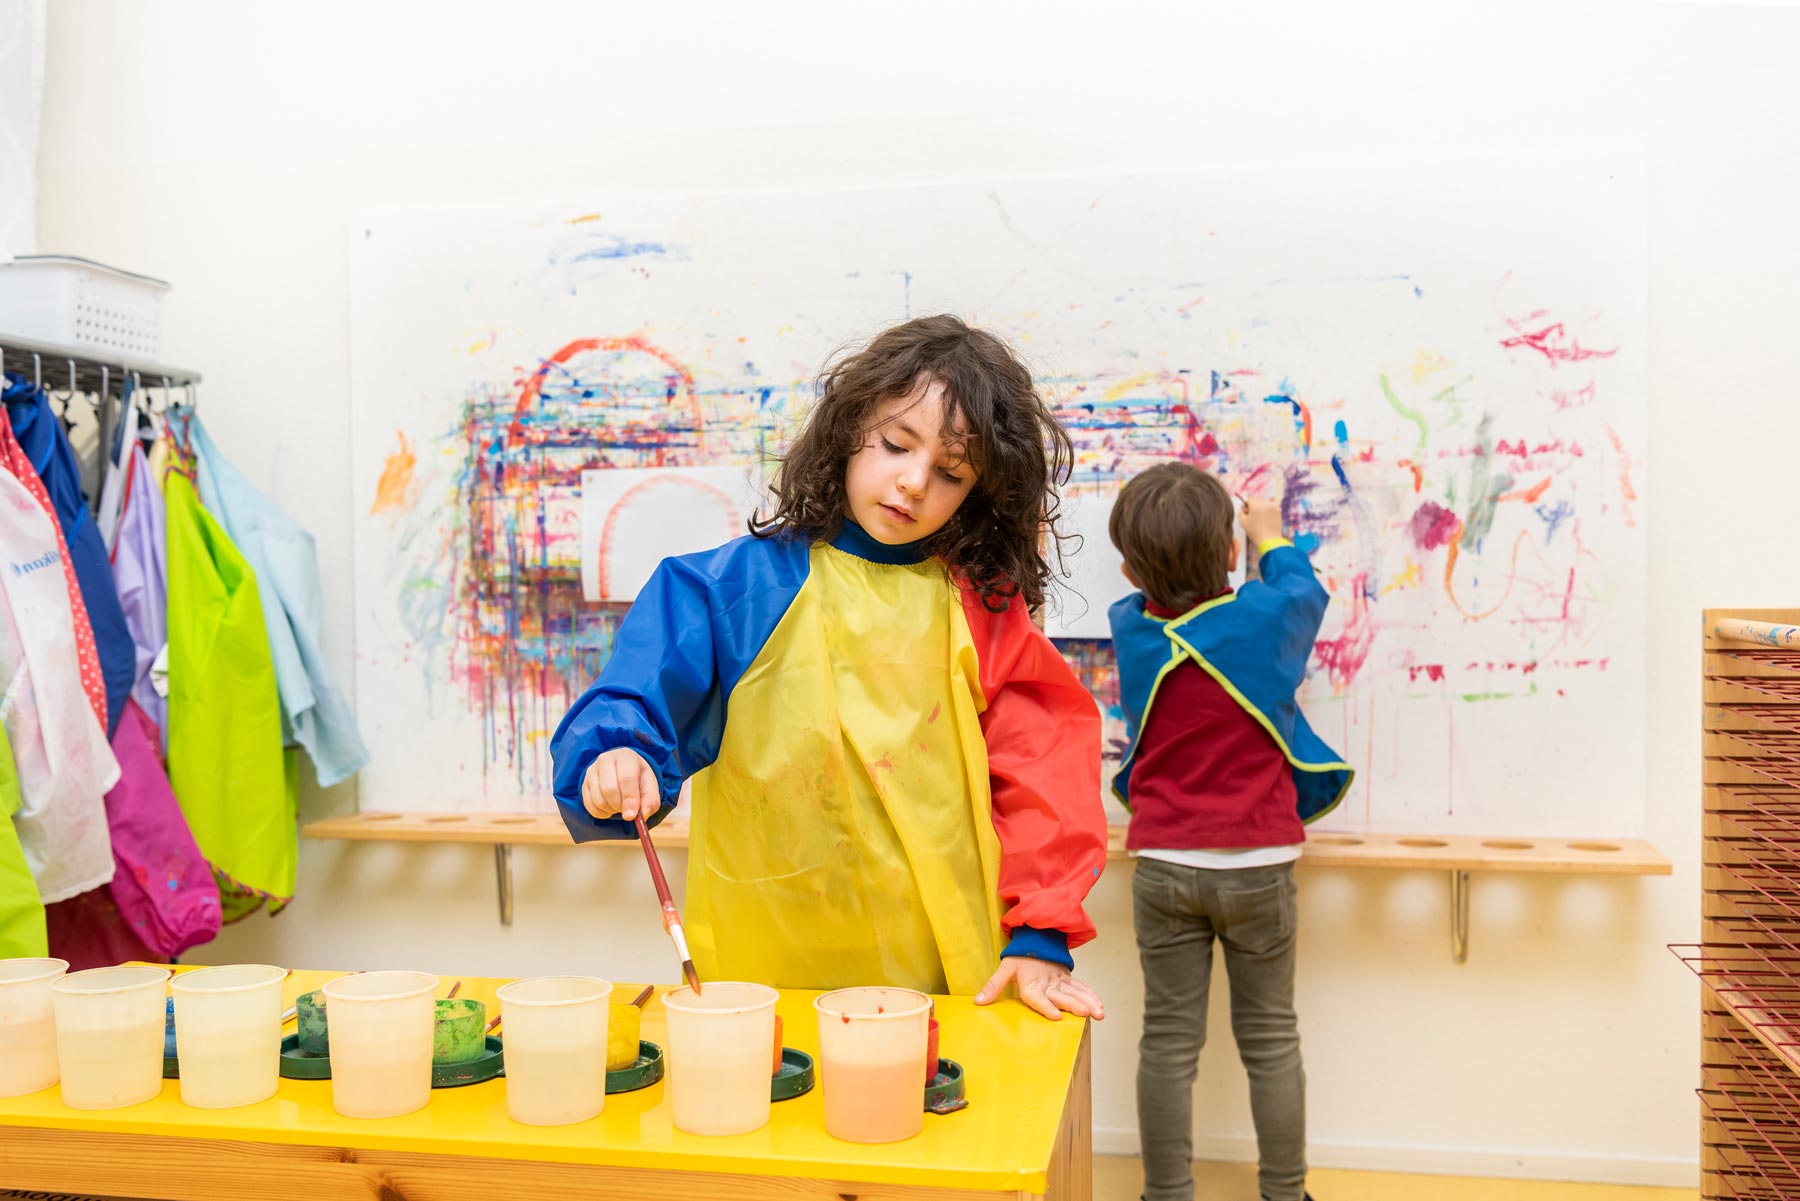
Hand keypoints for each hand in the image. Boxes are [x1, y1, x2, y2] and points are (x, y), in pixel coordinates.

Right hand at [580, 748, 661, 822]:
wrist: (623, 772)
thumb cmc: (638, 779)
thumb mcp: (650, 787)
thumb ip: (651, 801)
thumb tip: (642, 815)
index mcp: (626, 757)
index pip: (626, 778)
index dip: (629, 799)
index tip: (632, 816)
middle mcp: (606, 760)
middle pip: (609, 789)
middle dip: (619, 805)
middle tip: (627, 810)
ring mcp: (592, 771)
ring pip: (598, 799)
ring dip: (611, 810)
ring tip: (620, 806)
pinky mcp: (584, 784)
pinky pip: (589, 805)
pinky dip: (601, 813)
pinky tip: (610, 808)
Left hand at [974, 957, 1105, 1021]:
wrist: (1036, 937)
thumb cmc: (1020, 956)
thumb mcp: (1005, 968)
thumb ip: (993, 986)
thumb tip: (978, 1002)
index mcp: (1031, 983)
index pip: (1038, 997)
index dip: (1046, 1006)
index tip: (1056, 1016)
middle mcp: (1047, 983)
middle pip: (1062, 996)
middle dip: (1076, 1006)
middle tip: (1087, 1014)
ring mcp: (1059, 981)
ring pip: (1075, 992)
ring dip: (1088, 1002)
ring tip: (1099, 1014)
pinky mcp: (1067, 979)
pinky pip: (1080, 987)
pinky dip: (1091, 995)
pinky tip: (1099, 1006)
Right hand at [1240, 495, 1283, 547]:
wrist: (1269, 539)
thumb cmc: (1254, 531)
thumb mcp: (1242, 522)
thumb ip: (1241, 512)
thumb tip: (1244, 508)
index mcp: (1256, 505)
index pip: (1250, 498)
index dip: (1247, 504)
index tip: (1247, 512)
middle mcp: (1266, 503)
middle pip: (1258, 499)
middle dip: (1255, 504)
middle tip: (1254, 514)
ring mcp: (1273, 506)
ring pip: (1265, 502)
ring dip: (1262, 507)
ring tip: (1261, 517)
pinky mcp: (1278, 511)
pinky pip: (1271, 507)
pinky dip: (1268, 510)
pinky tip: (1267, 519)